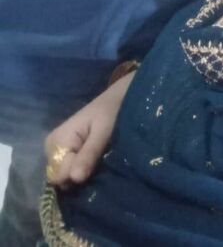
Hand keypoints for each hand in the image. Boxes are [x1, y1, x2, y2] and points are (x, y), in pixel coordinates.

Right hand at [44, 71, 135, 186]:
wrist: (117, 98)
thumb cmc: (110, 111)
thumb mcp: (102, 131)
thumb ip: (89, 154)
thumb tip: (74, 178)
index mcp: (56, 141)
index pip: (58, 175)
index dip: (77, 175)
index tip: (94, 165)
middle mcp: (51, 148)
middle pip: (60, 178)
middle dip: (79, 176)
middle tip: (99, 162)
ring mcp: (58, 151)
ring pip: (66, 176)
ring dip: (83, 174)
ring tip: (100, 161)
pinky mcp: (67, 152)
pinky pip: (70, 170)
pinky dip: (84, 170)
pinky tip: (96, 163)